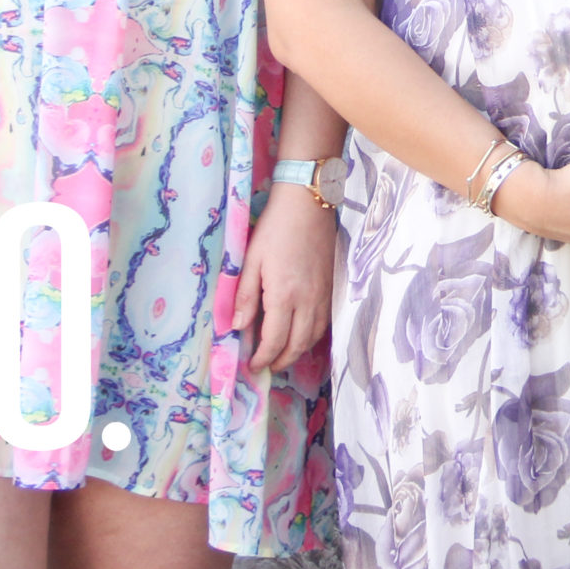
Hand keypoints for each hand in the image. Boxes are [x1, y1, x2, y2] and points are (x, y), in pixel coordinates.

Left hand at [235, 189, 335, 372]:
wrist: (308, 202)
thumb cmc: (275, 227)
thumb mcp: (251, 259)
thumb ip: (244, 295)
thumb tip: (238, 326)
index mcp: (283, 294)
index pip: (274, 340)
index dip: (262, 358)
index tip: (251, 365)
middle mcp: (307, 300)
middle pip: (297, 344)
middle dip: (281, 361)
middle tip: (266, 366)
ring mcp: (323, 293)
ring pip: (314, 335)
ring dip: (298, 351)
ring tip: (283, 355)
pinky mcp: (331, 285)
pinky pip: (324, 321)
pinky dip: (313, 335)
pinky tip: (302, 334)